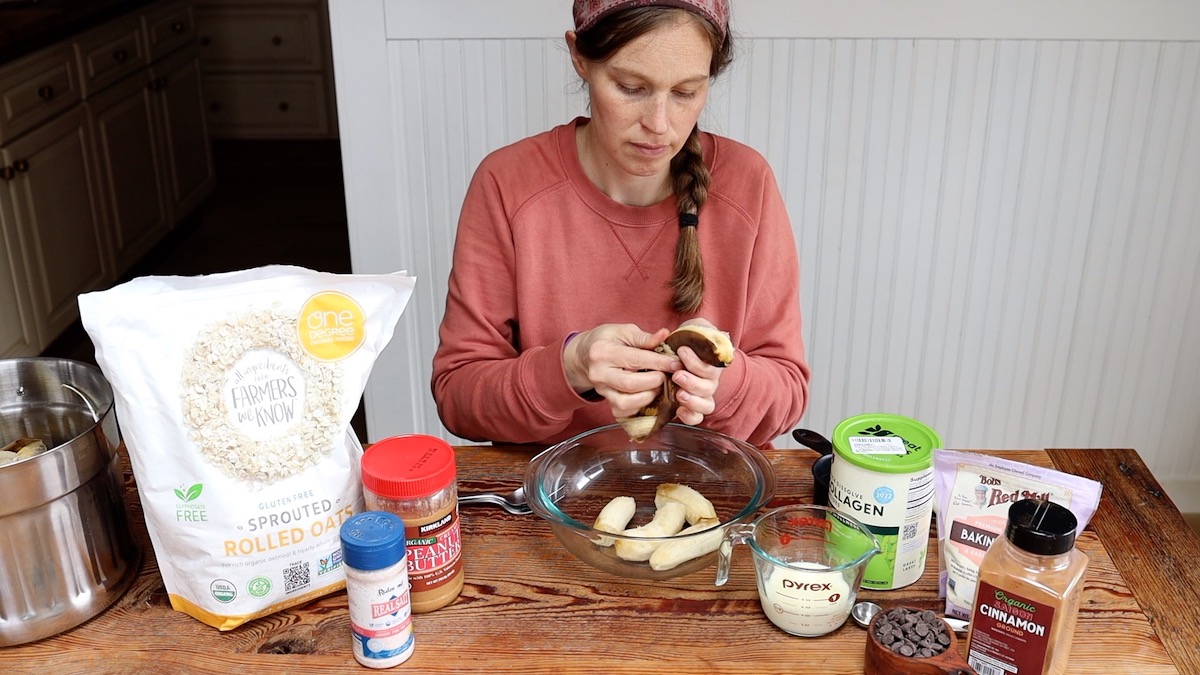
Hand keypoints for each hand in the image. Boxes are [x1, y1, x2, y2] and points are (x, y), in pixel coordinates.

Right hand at [564, 324, 679, 417]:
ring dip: (648, 396)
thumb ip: (644, 337)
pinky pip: (624, 412)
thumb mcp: (623, 331)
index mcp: (603, 352)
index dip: (659, 362)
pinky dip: (639, 406)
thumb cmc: (607, 340)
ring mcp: (601, 391)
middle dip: (655, 380)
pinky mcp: (606, 402)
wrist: (584, 355)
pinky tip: (648, 394)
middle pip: (631, 384)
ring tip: (658, 385)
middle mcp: (599, 374)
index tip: (676, 363)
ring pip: (626, 403)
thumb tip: (665, 335)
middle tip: (668, 374)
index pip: (635, 359)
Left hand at [668, 318, 724, 425]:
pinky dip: (689, 416)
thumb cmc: (687, 340)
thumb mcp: (695, 329)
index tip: (681, 351)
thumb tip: (706, 331)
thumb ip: (702, 328)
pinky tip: (679, 409)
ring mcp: (701, 396)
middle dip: (693, 382)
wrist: (675, 354)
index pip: (711, 367)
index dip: (697, 362)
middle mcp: (710, 382)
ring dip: (693, 401)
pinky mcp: (690, 408)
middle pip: (708, 388)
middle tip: (677, 375)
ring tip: (679, 394)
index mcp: (712, 365)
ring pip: (706, 405)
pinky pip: (696, 418)